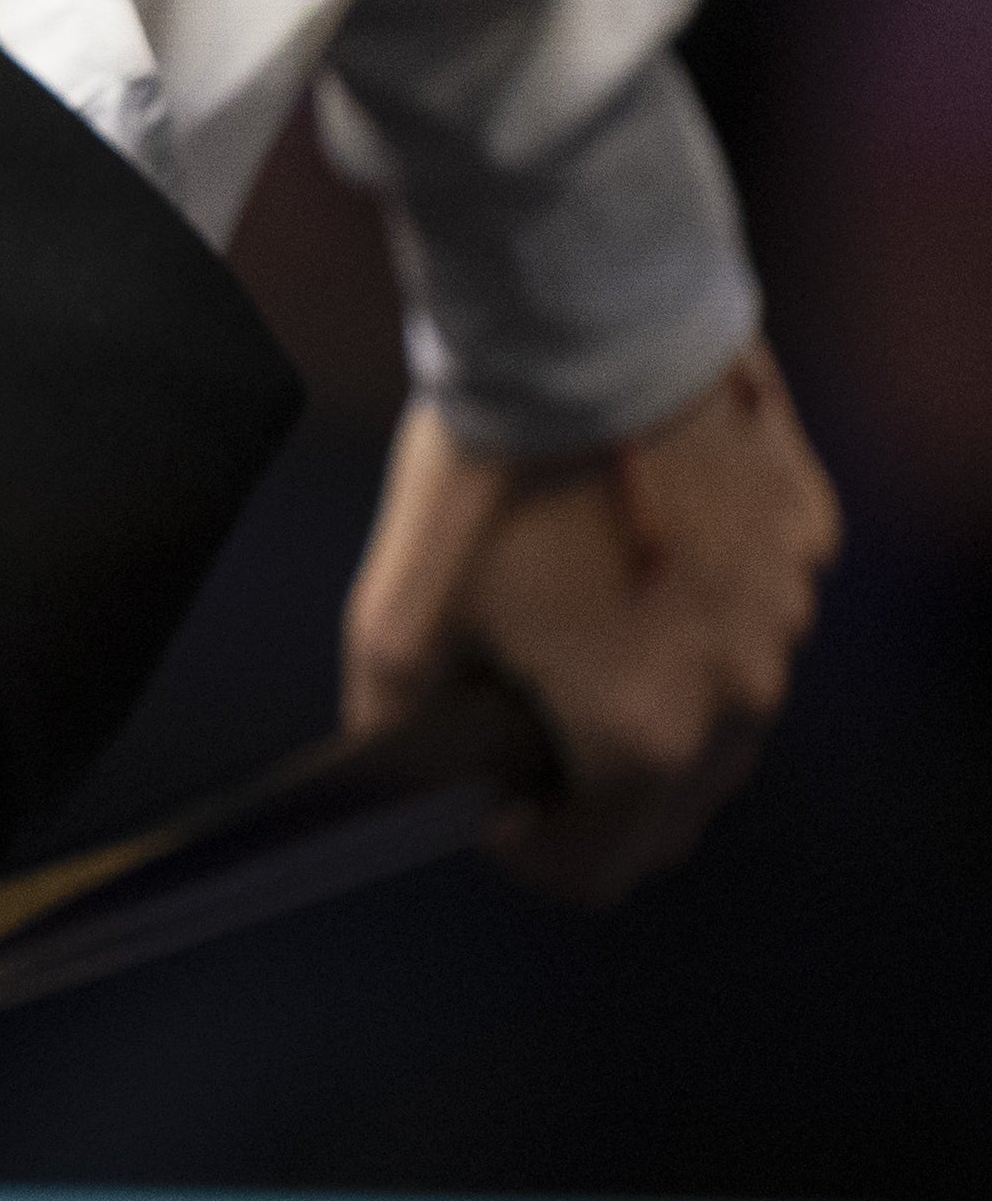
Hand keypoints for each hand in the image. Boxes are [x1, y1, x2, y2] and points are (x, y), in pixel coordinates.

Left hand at [342, 339, 839, 902]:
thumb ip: (396, 732)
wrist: (586, 328)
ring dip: (657, 712)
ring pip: (727, 723)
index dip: (527, 852)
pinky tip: (631, 559)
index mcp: (646, 735)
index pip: (599, 872)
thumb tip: (401, 780)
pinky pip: (756, 621)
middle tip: (523, 726)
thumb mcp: (395, 621)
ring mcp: (787, 613)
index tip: (487, 800)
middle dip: (594, 796)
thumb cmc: (490, 476)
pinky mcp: (805, 538)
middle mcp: (742, 692)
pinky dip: (700, 623)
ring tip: (575, 636)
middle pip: (672, 811)